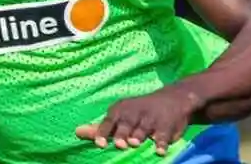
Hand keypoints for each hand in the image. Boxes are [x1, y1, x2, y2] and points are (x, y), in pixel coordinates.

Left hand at [74, 86, 202, 155]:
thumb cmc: (139, 112)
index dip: (103, 132)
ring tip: (135, 143)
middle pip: (126, 124)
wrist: (173, 99)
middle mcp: (135, 113)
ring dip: (139, 136)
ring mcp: (151, 119)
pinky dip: (161, 142)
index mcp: (121, 110)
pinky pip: (163, 135)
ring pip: (143, 129)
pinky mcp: (167, 126)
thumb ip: (99, 128)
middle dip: (122, 134)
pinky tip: (159, 150)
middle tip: (119, 144)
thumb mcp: (120, 115)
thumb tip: (77, 132)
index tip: (99, 144)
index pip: (109, 121)